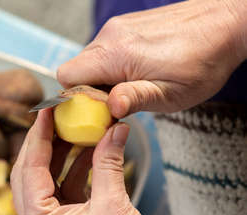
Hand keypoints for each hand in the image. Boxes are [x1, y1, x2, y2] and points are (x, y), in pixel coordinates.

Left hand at [10, 110, 178, 214]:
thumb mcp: (115, 206)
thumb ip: (110, 164)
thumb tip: (115, 129)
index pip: (30, 168)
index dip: (39, 135)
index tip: (46, 108)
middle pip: (29, 173)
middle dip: (44, 142)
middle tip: (57, 115)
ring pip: (44, 181)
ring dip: (60, 156)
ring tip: (76, 128)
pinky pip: (60, 192)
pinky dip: (72, 172)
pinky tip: (90, 152)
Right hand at [57, 0, 246, 117]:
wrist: (226, 23)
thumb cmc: (203, 61)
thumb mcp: (170, 93)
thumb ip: (135, 99)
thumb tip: (110, 107)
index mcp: (115, 53)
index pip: (67, 76)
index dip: (75, 98)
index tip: (96, 111)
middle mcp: (110, 36)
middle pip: (77, 69)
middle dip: (90, 91)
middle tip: (118, 103)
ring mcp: (117, 28)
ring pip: (90, 60)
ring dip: (103, 79)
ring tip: (133, 86)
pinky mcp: (126, 26)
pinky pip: (105, 50)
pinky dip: (113, 66)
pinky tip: (138, 71)